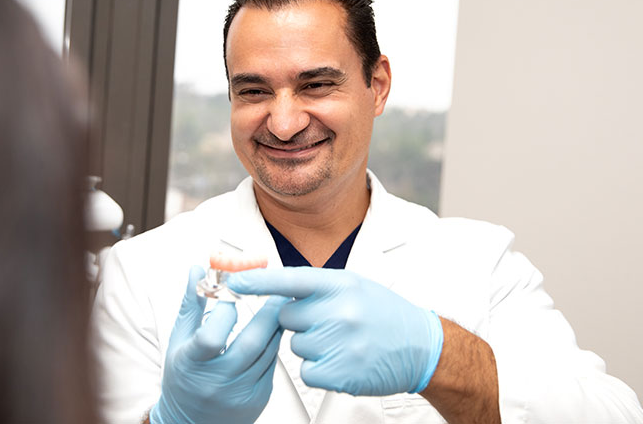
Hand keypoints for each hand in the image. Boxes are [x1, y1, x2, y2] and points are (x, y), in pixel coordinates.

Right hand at [150, 266, 286, 423]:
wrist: (190, 423)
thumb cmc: (183, 378)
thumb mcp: (179, 340)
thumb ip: (191, 304)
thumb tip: (197, 270)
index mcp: (193, 364)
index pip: (212, 335)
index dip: (225, 309)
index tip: (233, 290)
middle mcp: (218, 382)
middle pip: (251, 343)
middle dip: (267, 312)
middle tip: (276, 290)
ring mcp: (241, 393)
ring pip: (268, 352)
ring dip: (275, 326)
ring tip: (278, 306)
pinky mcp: (259, 398)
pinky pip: (273, 365)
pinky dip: (274, 345)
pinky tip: (272, 331)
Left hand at [227, 267, 442, 396]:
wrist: (419, 346)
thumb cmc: (383, 313)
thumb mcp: (352, 285)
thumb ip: (316, 286)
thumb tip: (275, 288)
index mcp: (339, 284)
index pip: (289, 279)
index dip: (258, 281)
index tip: (233, 282)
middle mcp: (338, 311)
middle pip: (285, 317)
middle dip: (299, 321)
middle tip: (327, 322)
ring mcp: (339, 343)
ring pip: (295, 345)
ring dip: (311, 346)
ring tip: (341, 341)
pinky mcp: (339, 373)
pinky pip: (306, 370)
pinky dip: (319, 369)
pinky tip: (341, 360)